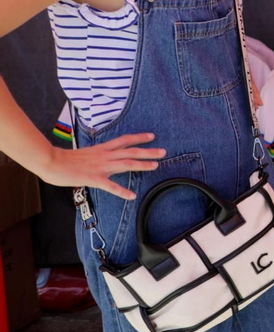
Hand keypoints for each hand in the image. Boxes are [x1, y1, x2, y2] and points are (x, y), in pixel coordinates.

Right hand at [35, 134, 163, 199]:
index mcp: (102, 149)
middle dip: (148, 151)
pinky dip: (122, 191)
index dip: (139, 138)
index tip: (152, 136)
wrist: (51, 161)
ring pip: (126, 164)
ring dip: (142, 164)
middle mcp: (105, 155)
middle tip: (163, 151)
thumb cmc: (66, 159)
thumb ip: (98, 155)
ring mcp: (100, 166)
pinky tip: (131, 195)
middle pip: (130, 151)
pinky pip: (110, 186)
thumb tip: (105, 157)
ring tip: (155, 166)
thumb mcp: (86, 153)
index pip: (124, 140)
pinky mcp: (94, 178)